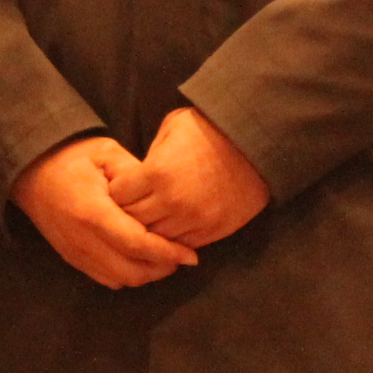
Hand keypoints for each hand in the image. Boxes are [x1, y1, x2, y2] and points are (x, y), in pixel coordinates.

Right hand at [11, 136, 196, 289]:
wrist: (30, 170)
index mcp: (93, 212)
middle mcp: (82, 239)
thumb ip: (137, 177)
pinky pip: (105, 279)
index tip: (191, 255)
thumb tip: (165, 200)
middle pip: (132, 271)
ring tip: (164, 257)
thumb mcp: (107, 153)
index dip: (168, 253)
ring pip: (120, 280)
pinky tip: (139, 258)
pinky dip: (127, 274)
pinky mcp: (71, 258)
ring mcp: (74, 252)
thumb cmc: (71, 157)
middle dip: (161, 268)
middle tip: (181, 256)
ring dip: (146, 274)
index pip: (138, 244)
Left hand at [106, 107, 267, 248]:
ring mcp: (193, 219)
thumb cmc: (209, 129)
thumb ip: (148, 155)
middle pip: (132, 221)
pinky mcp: (212, 230)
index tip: (122, 187)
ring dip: (151, 229)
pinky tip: (173, 224)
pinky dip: (173, 237)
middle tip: (132, 206)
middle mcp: (172, 201)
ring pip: (155, 238)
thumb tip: (134, 176)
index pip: (117, 196)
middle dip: (128, 214)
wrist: (255, 142)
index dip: (117, 191)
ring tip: (153, 216)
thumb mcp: (172, 128)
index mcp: (156, 173)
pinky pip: (180, 244)